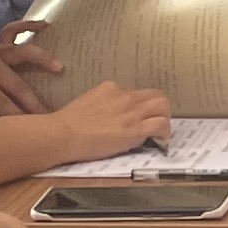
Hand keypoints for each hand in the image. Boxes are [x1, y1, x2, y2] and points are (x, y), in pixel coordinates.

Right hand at [51, 82, 174, 157]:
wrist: (63, 134)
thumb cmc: (68, 124)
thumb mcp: (87, 102)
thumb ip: (103, 104)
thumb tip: (110, 114)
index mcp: (111, 88)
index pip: (135, 93)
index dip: (140, 105)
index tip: (138, 116)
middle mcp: (124, 96)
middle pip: (155, 95)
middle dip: (159, 108)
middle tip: (156, 120)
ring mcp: (131, 112)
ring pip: (163, 106)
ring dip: (165, 118)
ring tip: (160, 130)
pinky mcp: (134, 130)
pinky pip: (161, 125)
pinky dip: (165, 132)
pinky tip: (160, 140)